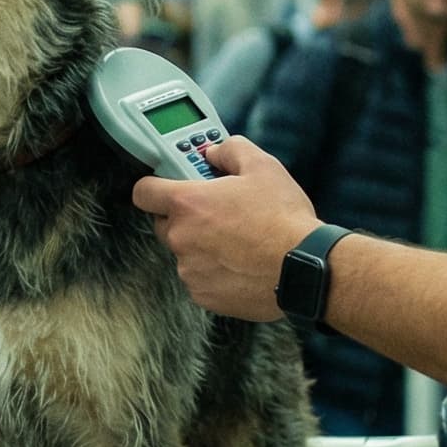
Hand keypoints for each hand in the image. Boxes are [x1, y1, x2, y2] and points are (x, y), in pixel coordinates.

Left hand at [129, 137, 320, 322]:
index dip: (154, 186)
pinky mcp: (203, 295)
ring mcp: (190, 270)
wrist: (303, 269)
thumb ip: (230, 150)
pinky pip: (200, 277)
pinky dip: (215, 271)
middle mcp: (181, 238)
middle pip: (164, 223)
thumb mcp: (262, 166)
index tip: (168, 185)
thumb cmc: (283, 219)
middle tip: (217, 212)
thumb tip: (215, 152)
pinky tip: (241, 263)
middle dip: (184, 216)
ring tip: (238, 241)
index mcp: (187, 204)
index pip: (143, 192)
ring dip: (202, 246)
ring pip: (185, 252)